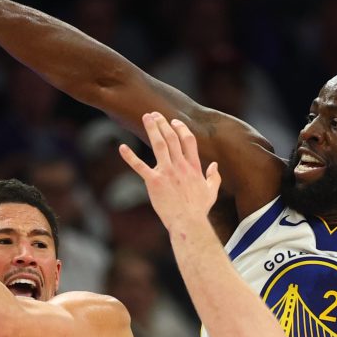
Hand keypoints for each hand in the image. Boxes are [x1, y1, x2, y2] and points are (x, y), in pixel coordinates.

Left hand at [118, 113, 220, 230]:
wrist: (188, 222)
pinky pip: (140, 166)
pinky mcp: (154, 182)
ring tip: (146, 117)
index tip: (174, 121)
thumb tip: (215, 166)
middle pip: (172, 138)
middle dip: (164, 123)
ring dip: (152, 129)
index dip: (181, 128)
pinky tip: (122, 147)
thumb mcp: (211, 192)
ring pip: (159, 145)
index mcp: (193, 167)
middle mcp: (181, 166)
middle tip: (155, 114)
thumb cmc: (199, 210)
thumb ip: (214, 177)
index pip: (188, 140)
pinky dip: (129, 157)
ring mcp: (167, 172)